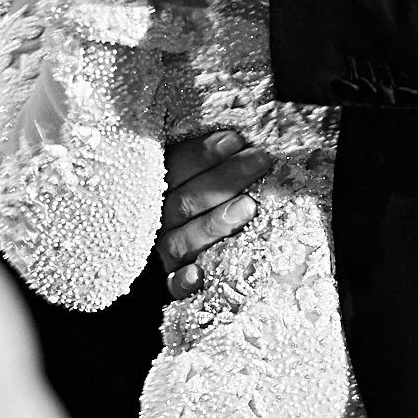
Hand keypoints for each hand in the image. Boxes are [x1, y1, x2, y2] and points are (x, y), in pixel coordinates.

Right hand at [157, 129, 274, 299]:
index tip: (235, 140)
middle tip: (259, 160)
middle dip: (224, 178)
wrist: (177, 246)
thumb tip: (245, 133)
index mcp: (159, 184)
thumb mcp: (201, 168)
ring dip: (214, 223)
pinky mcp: (174, 280)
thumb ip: (216, 154)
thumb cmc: (207, 192)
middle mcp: (158, 218)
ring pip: (181, 240)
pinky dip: (184, 281)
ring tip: (248, 205)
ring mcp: (164, 250)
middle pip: (184, 201)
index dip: (202, 154)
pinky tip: (198, 275)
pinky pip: (174, 284)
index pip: (175, 166)